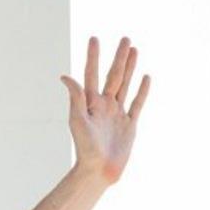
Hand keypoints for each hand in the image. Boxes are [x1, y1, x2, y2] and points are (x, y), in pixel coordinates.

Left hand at [59, 35, 150, 185]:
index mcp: (90, 103)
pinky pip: (137, 103)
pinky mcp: (129, 124)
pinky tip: (145, 77)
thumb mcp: (77, 120)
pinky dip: (142, 90)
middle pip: (113, 76)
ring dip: (130, 68)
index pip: (91, 74)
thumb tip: (64, 76)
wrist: (98, 170)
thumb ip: (75, 97)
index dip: (93, 57)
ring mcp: (117, 114)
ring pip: (125, 85)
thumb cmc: (84, 147)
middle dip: (119, 57)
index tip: (94, 39)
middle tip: (125, 38)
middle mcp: (104, 105)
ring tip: (134, 50)